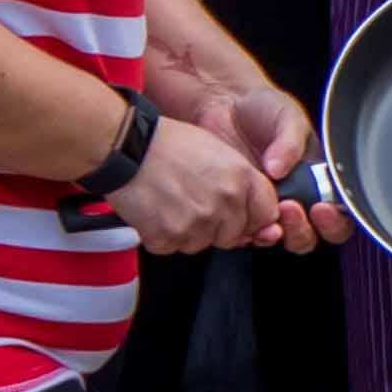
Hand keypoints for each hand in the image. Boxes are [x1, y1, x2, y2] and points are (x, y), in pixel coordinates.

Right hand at [115, 112, 283, 253]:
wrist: (125, 147)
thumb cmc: (167, 143)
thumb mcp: (217, 150)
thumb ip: (241, 182)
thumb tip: (254, 215)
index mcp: (240, 178)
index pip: (267, 214)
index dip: (252, 216)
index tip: (239, 213)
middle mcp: (223, 203)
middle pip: (234, 236)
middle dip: (217, 227)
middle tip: (192, 203)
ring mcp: (196, 223)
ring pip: (202, 244)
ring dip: (188, 231)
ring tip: (170, 201)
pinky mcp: (167, 238)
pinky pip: (172, 248)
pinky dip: (162, 235)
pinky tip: (155, 210)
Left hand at [209, 78, 352, 253]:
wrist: (222, 104)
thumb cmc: (261, 107)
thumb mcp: (287, 117)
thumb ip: (290, 142)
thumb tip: (280, 168)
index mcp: (317, 177)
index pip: (337, 212)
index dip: (335, 219)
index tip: (322, 207)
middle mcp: (295, 196)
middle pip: (312, 234)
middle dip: (305, 229)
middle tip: (292, 208)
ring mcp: (267, 205)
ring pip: (282, 238)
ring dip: (281, 231)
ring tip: (274, 208)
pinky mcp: (240, 209)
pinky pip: (250, 232)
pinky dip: (251, 230)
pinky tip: (248, 212)